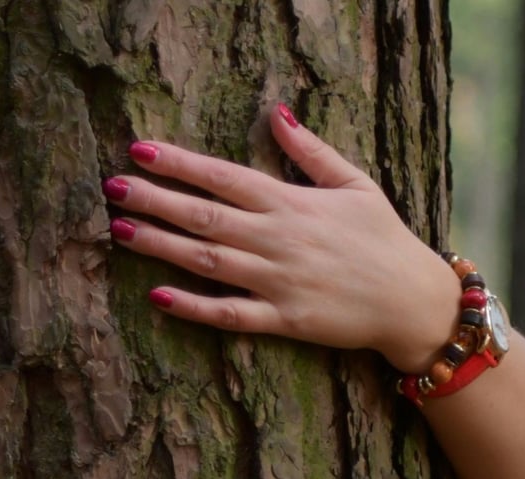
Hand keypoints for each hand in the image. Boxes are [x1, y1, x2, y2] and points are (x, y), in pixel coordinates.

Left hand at [102, 104, 459, 372]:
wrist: (413, 300)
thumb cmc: (383, 238)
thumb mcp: (355, 182)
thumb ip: (310, 151)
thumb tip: (275, 112)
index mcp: (292, 203)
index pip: (224, 176)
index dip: (179, 163)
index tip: (139, 150)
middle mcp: (279, 239)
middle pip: (205, 216)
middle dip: (155, 200)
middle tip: (112, 188)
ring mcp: (279, 281)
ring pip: (209, 261)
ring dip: (162, 246)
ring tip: (121, 232)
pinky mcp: (284, 320)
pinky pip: (231, 314)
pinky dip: (194, 307)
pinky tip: (158, 296)